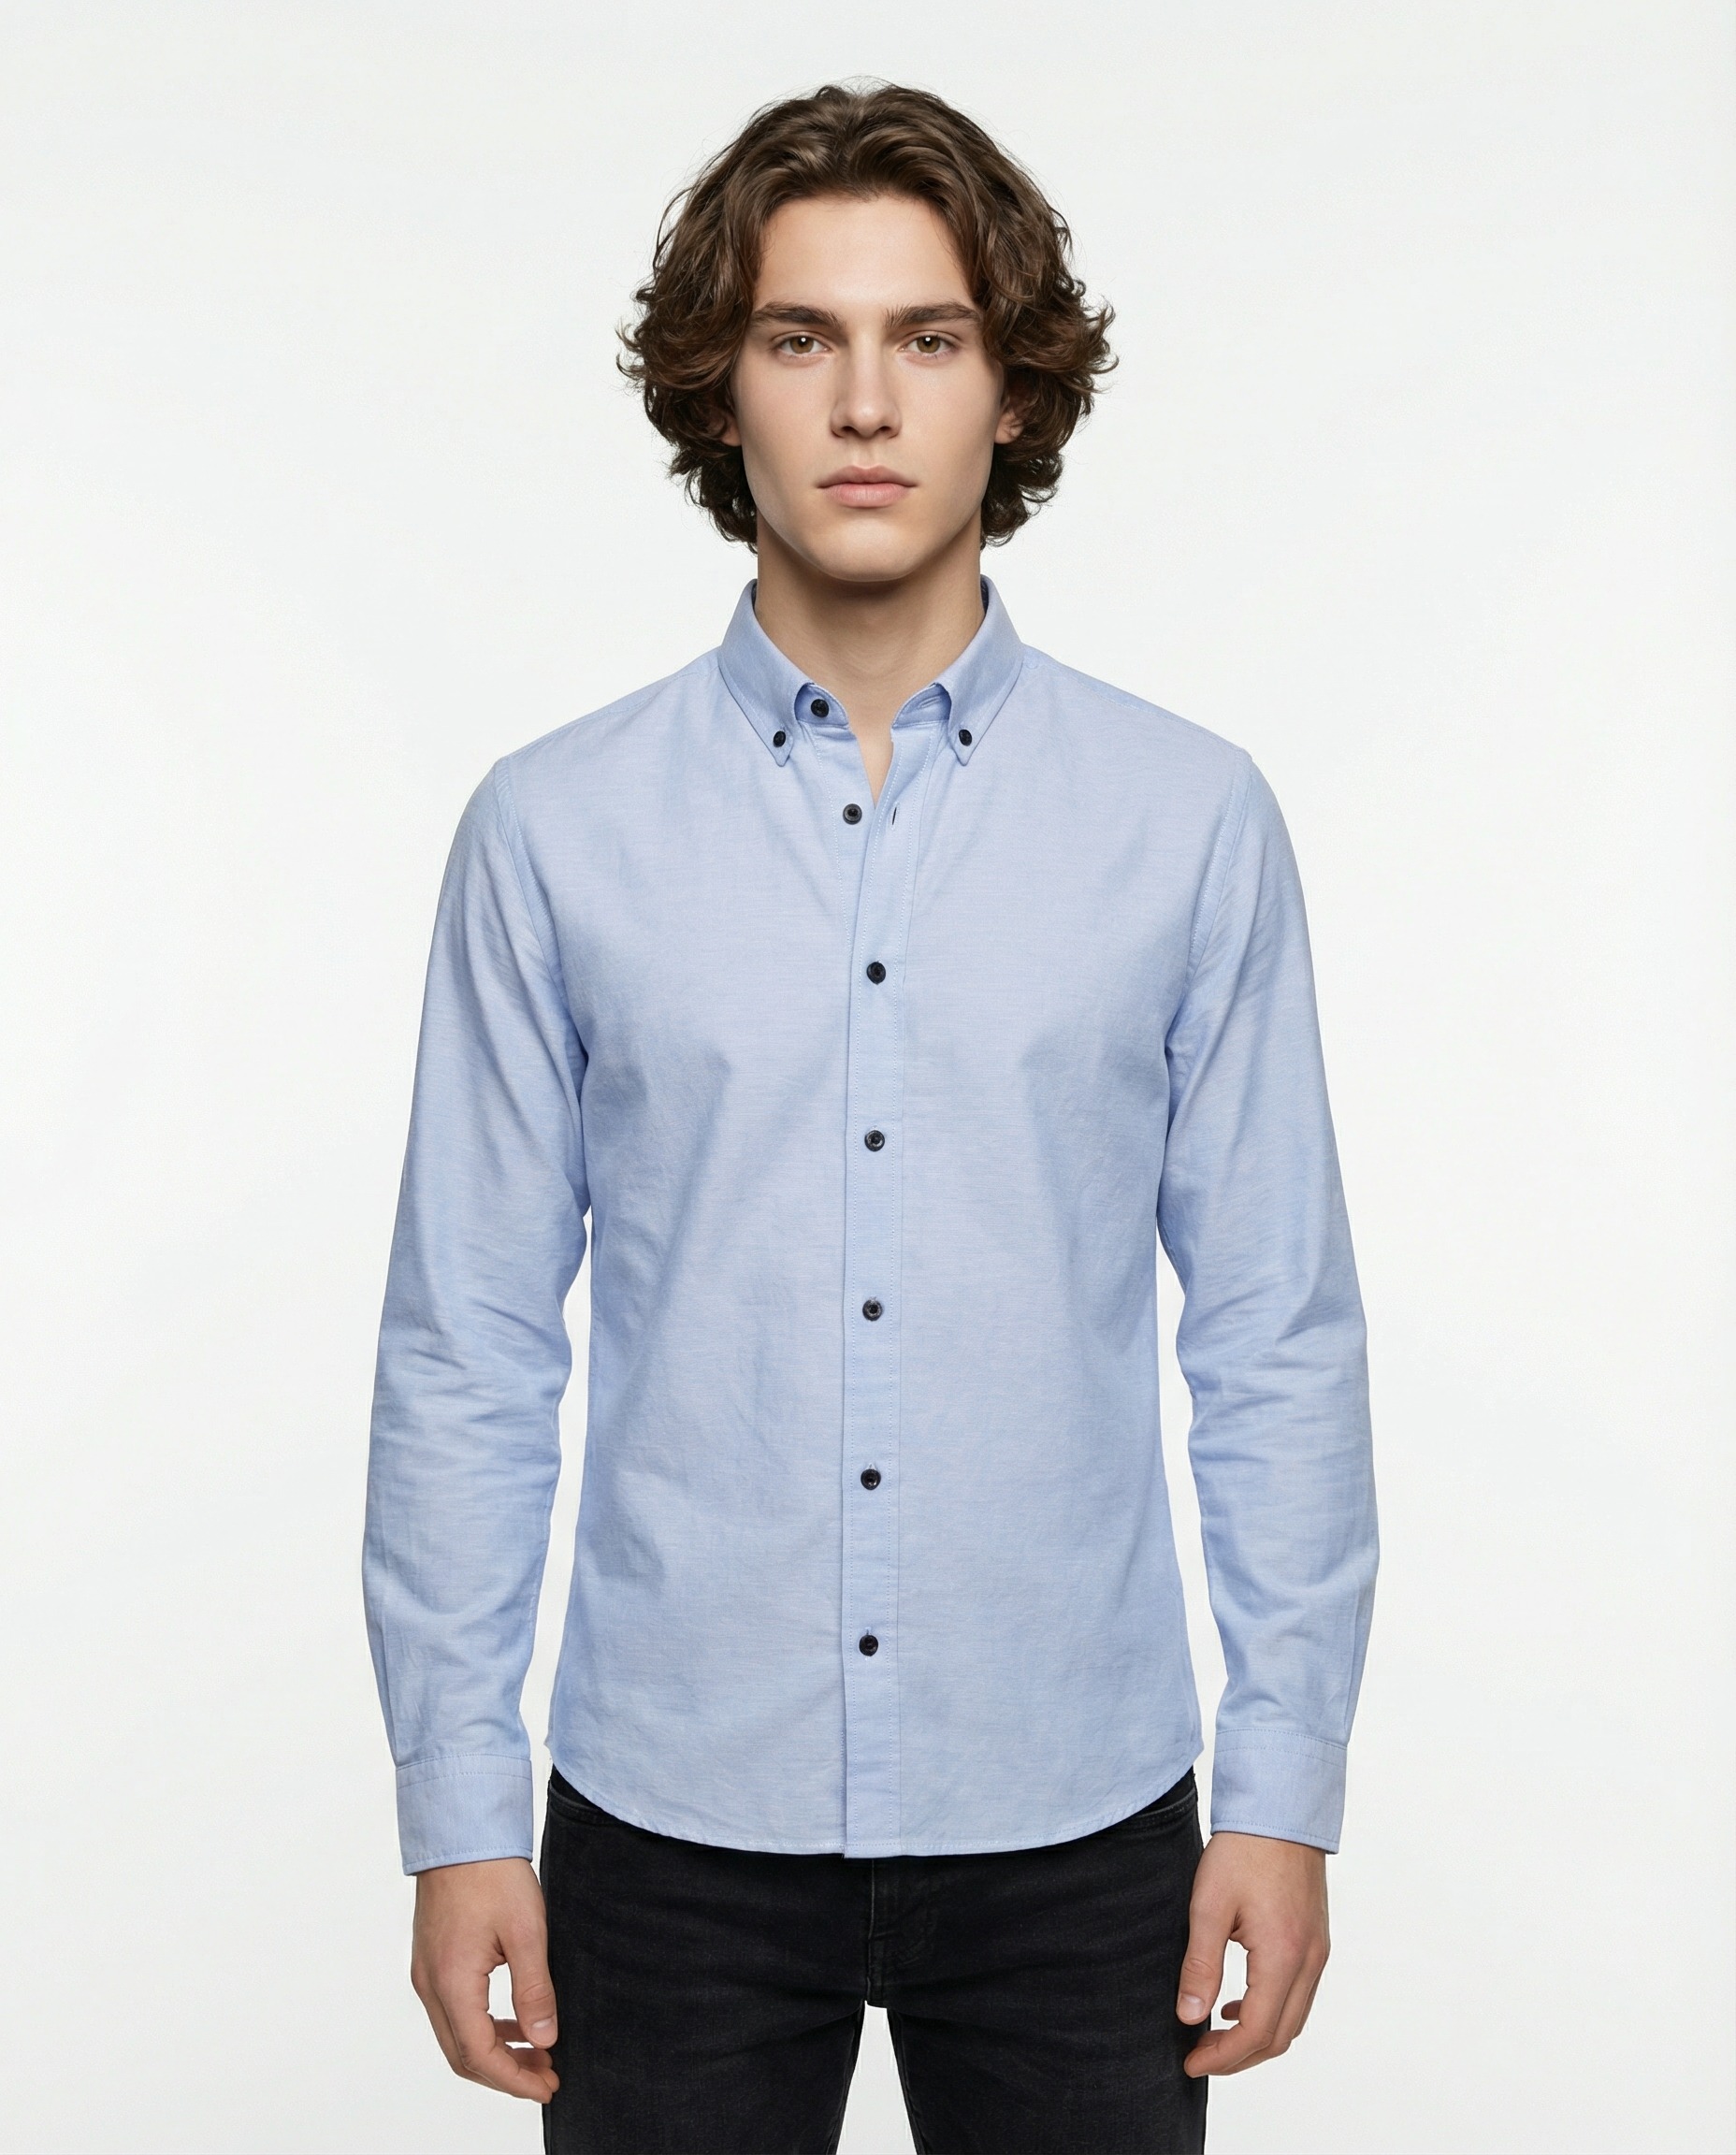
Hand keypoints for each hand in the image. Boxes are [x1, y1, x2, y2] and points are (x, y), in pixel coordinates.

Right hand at [410, 1856, 559, 2102]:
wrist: (461, 1830)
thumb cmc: (493, 1874)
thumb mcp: (527, 1931)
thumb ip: (534, 1990)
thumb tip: (545, 2039)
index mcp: (451, 1983)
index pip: (479, 2056)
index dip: (514, 2080)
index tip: (548, 2086)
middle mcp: (431, 1985)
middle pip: (463, 2056)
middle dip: (506, 2074)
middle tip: (547, 2077)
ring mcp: (427, 1973)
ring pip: (456, 2036)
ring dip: (495, 2052)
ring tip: (538, 2054)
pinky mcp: (432, 1960)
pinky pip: (454, 2012)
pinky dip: (483, 2027)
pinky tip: (514, 2022)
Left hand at [1176, 1830, 1329, 2075]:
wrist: (1280, 1810)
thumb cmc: (1242, 1851)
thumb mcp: (1208, 1906)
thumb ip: (1200, 1965)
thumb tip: (1188, 2017)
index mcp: (1283, 1955)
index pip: (1257, 2031)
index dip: (1223, 2056)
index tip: (1190, 2063)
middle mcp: (1309, 1961)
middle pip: (1280, 2036)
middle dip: (1239, 2057)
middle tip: (1199, 2056)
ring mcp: (1318, 1952)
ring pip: (1293, 2020)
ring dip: (1256, 2038)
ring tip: (1213, 2035)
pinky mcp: (1316, 1941)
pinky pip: (1298, 1995)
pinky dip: (1271, 2012)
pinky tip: (1238, 2004)